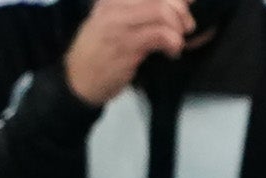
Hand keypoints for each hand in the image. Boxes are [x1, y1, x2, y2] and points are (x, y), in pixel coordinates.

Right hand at [66, 0, 191, 104]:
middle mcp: (114, 5)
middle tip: (187, 28)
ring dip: (178, 28)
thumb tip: (179, 3)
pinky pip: (160, 34)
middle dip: (182, 11)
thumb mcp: (114, 24)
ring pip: (163, 12)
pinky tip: (171, 52)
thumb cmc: (99, 54)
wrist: (76, 82)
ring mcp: (119, 24)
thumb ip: (141, 12)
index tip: (188, 5)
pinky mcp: (126, 45)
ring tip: (177, 43)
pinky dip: (173, 43)